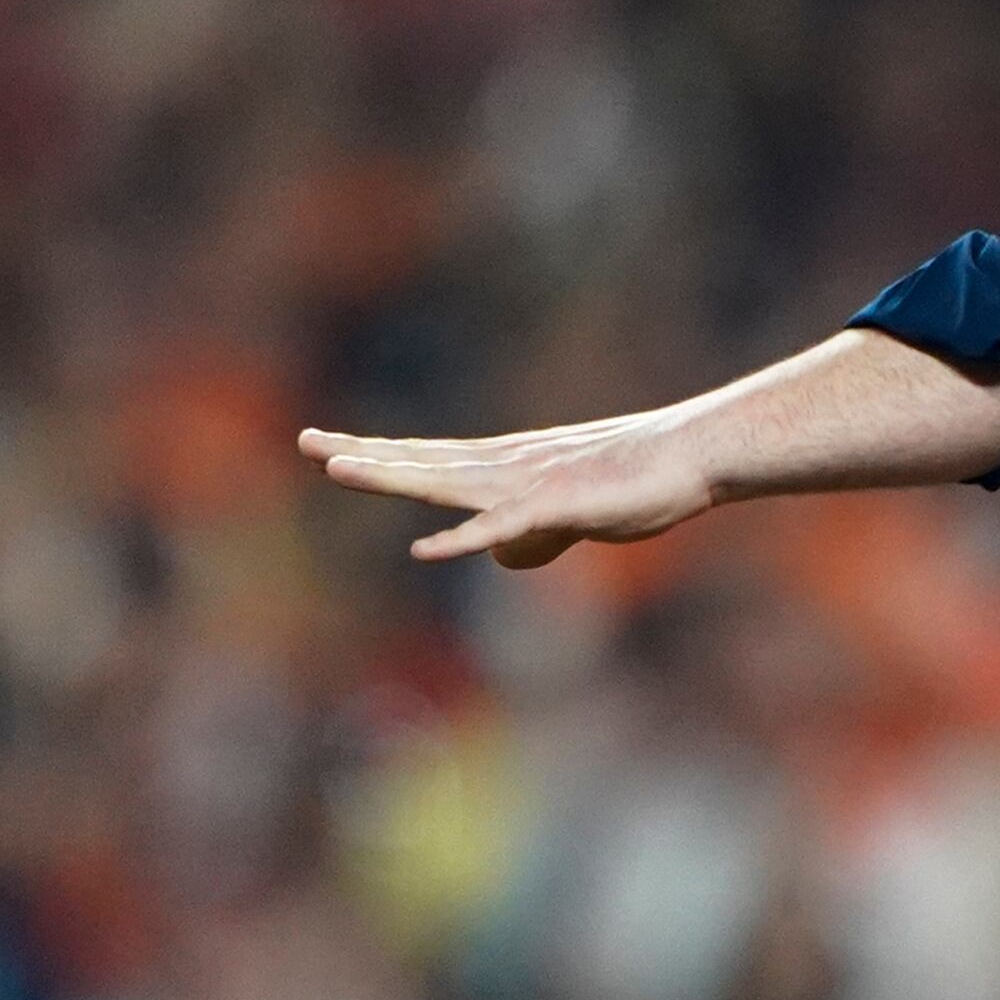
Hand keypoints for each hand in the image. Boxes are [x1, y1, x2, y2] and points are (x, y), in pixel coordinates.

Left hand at [299, 411, 715, 566]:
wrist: (694, 454)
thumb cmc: (641, 482)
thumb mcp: (574, 515)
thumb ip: (531, 535)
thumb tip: (499, 559)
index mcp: (507, 466)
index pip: (429, 459)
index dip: (378, 455)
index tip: (328, 448)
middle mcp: (508, 467)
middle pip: (424, 462)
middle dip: (364, 454)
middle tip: (305, 440)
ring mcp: (531, 485)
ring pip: (449, 482)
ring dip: (394, 476)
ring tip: (341, 468)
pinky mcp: (561, 506)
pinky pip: (505, 526)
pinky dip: (466, 538)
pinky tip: (428, 549)